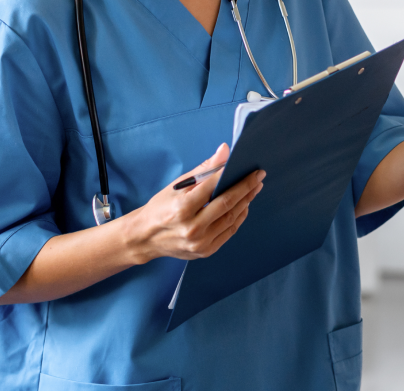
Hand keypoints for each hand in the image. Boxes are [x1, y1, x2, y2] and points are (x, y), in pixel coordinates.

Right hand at [123, 144, 265, 261]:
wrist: (145, 237)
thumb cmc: (161, 208)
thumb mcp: (177, 186)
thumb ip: (203, 170)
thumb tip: (225, 151)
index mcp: (182, 209)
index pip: (213, 188)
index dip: (233, 176)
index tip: (249, 168)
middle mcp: (192, 228)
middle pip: (227, 205)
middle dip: (246, 188)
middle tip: (258, 177)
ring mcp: (200, 243)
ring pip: (231, 219)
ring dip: (246, 202)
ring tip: (254, 188)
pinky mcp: (205, 251)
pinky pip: (229, 232)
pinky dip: (238, 217)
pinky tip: (244, 205)